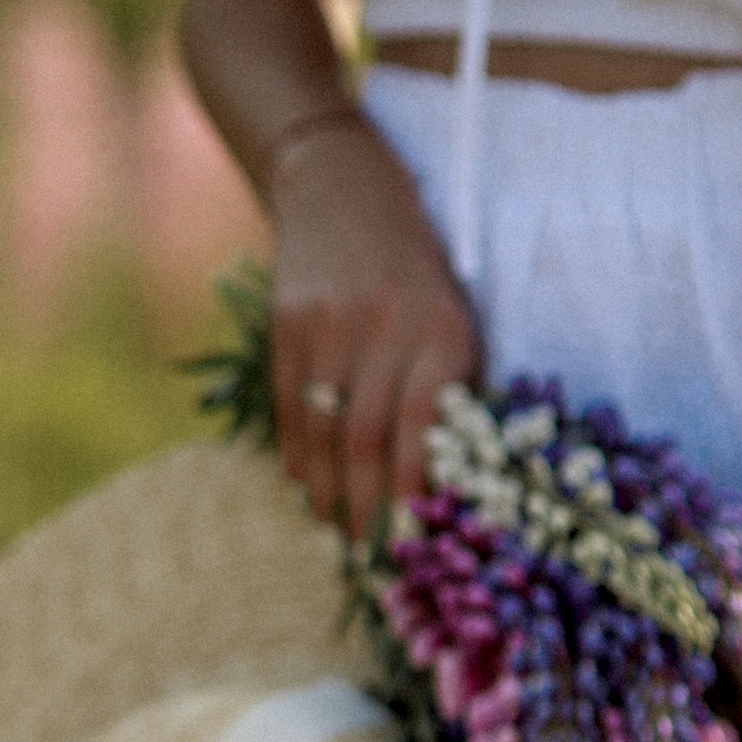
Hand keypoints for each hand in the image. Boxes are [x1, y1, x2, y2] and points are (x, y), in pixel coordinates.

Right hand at [268, 120, 479, 540]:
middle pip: (365, 438)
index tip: (415, 536)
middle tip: (372, 555)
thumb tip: (443, 480)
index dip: (413, 488)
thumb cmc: (418, 266)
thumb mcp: (455, 312)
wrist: (342, 186)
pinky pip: (289, 408)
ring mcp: (327, 324)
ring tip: (338, 533)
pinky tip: (307, 487)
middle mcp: (383, 324)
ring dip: (328, 493)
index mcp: (440, 324)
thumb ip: (449, 385)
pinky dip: (298, 457)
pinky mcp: (286, 324)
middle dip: (366, 507)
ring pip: (321, 431)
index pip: (422, 424)